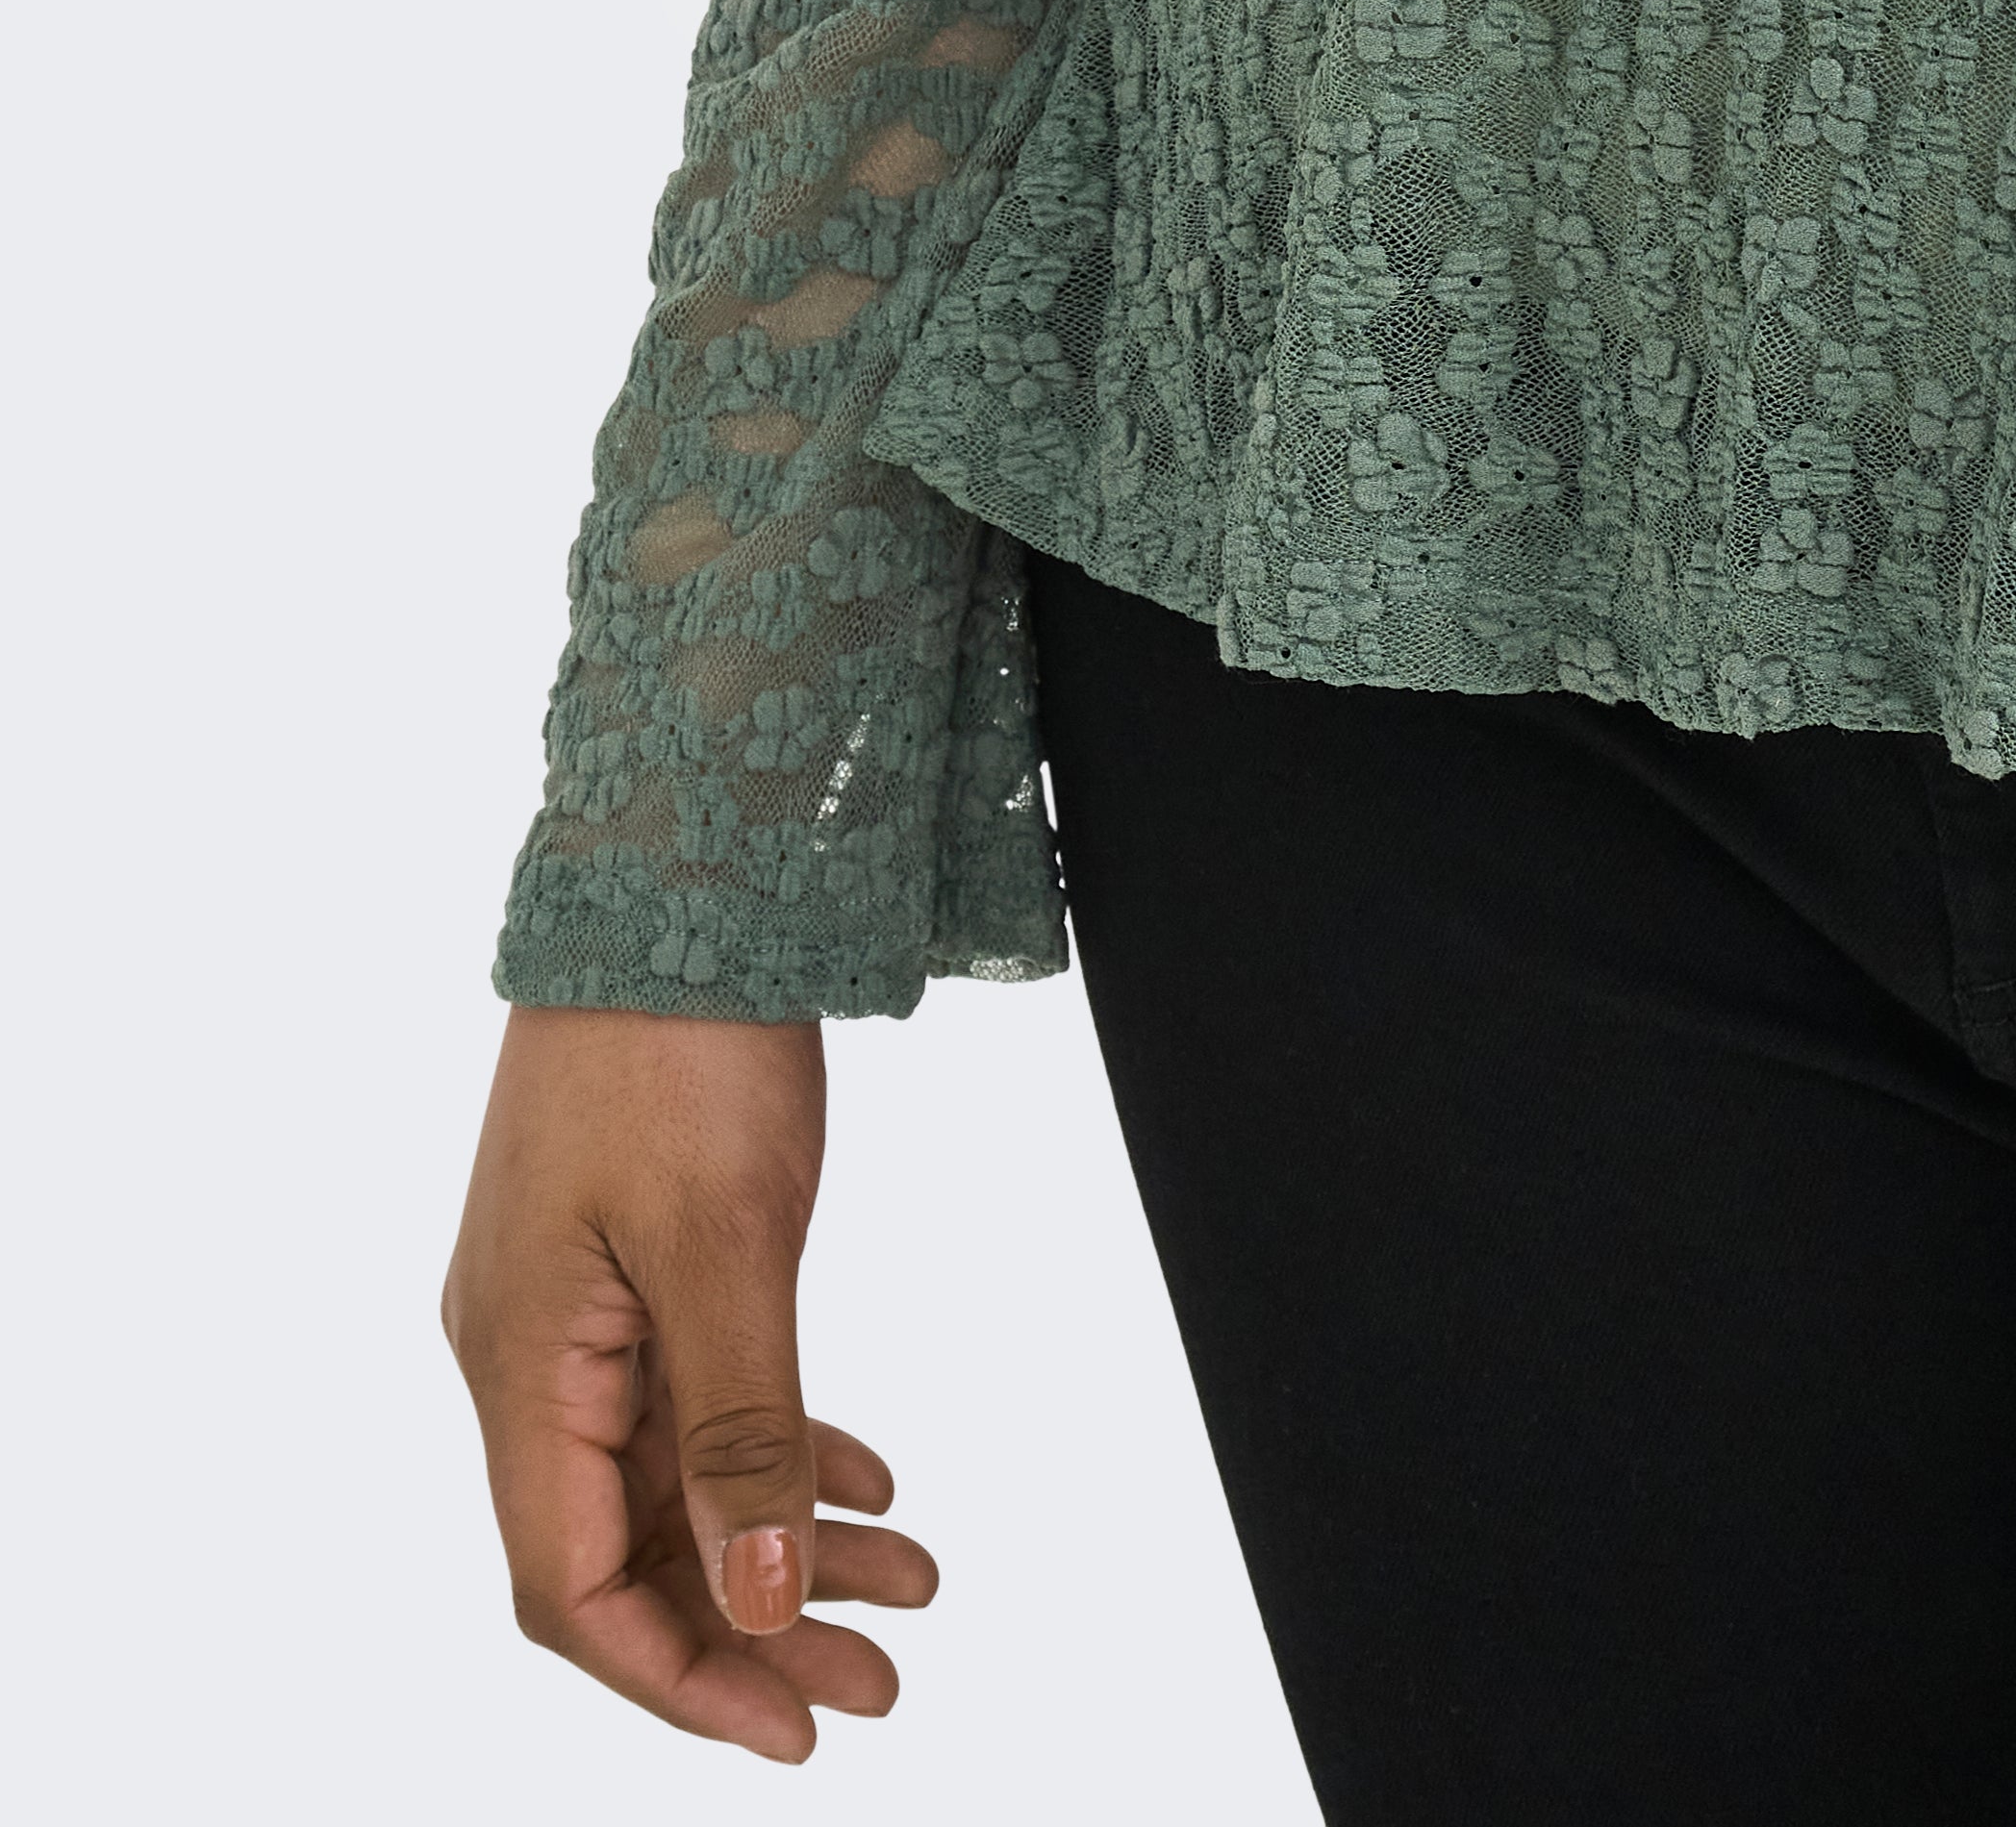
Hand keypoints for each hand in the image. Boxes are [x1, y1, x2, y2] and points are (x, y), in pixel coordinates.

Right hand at [444, 1007, 938, 1758]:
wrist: (681, 869)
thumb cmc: (683, 1039)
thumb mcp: (729, 1247)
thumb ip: (740, 1433)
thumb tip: (757, 1606)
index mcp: (520, 1368)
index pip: (574, 1589)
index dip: (681, 1674)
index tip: (796, 1728)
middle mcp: (529, 1353)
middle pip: (631, 1548)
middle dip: (753, 1629)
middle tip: (882, 1682)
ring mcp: (579, 1306)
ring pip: (677, 1476)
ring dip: (785, 1544)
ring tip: (912, 1591)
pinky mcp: (632, 1257)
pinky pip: (701, 1396)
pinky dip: (783, 1449)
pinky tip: (870, 1486)